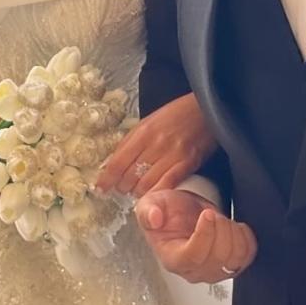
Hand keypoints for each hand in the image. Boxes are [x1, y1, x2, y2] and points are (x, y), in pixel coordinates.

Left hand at [96, 93, 217, 197]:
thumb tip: (112, 163)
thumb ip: (131, 142)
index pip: (117, 162)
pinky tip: (152, 195)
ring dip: (138, 192)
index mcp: (142, 132)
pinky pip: (166, 185)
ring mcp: (172, 155)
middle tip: (123, 188)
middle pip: (130, 177)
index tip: (100, 187)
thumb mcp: (148, 122)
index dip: (106, 179)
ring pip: (146, 185)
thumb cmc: (176, 114)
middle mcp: (155, 145)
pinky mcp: (187, 164)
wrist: (205, 109)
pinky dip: (156, 193)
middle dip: (122, 186)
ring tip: (138, 191)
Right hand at [135, 189, 256, 284]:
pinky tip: (234, 226)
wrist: (181, 215)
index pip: (193, 257)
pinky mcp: (231, 266)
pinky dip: (246, 238)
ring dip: (233, 232)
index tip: (207, 213)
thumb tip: (154, 218)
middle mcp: (194, 271)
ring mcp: (214, 271)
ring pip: (235, 258)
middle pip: (218, 258)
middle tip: (212, 213)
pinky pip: (248, 257)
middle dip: (220, 227)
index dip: (205, 235)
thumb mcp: (151, 205)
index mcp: (172, 258)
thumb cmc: (167, 212)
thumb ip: (148, 211)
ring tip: (221, 219)